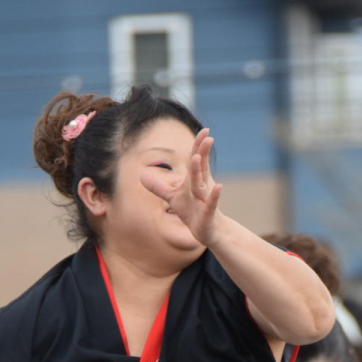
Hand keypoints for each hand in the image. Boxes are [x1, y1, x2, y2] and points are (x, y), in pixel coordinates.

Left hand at [140, 127, 223, 246]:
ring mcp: (205, 199)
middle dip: (202, 152)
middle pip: (200, 167)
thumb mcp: (173, 198)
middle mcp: (202, 186)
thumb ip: (158, 187)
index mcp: (195, 180)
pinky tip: (220, 187)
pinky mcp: (208, 213)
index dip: (199, 145)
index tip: (205, 130)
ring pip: (201, 183)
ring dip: (199, 170)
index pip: (197, 160)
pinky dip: (215, 196)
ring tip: (197, 157)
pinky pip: (211, 203)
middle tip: (206, 136)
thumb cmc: (191, 212)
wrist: (207, 231)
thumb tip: (141, 176)